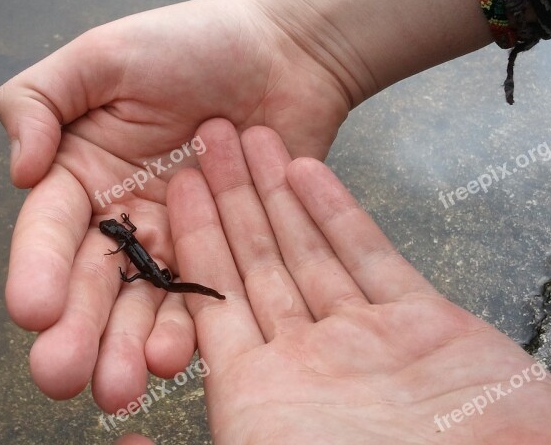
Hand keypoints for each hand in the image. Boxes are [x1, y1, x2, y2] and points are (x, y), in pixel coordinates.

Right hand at [0, 0, 349, 411]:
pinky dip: (186, 330)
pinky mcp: (221, 258)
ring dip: (126, 347)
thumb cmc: (192, 44)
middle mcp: (120, 218)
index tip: (32, 310)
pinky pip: (201, 301)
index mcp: (81, 173)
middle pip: (91, 284)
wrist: (283, 57)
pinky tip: (173, 357)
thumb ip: (39, 100)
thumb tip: (19, 171)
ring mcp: (173, 243)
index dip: (37, 269)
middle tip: (61, 376)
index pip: (49, 229)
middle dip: (75, 331)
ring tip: (117, 386)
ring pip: (142, 305)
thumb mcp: (103, 56)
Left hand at [166, 120, 550, 442]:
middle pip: (256, 264)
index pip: (212, 302)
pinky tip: (306, 169)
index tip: (173, 188)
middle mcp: (306, 361)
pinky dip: (337, 213)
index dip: (192, 241)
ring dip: (277, 193)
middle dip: (231, 201)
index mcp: (259, 396)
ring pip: (307, 250)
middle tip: (207, 139)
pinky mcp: (423, 324)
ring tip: (251, 136)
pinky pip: (369, 256)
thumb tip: (127, 436)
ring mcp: (364, 340)